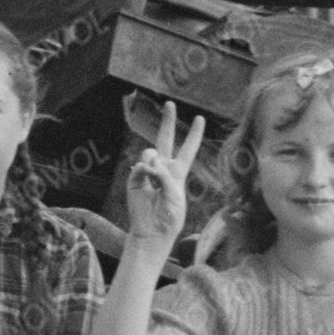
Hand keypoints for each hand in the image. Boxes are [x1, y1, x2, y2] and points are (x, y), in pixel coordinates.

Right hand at [115, 101, 202, 248]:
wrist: (153, 231)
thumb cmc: (170, 216)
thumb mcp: (176, 194)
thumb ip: (165, 175)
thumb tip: (148, 163)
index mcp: (178, 173)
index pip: (188, 149)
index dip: (194, 134)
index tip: (199, 118)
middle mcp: (163, 168)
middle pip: (165, 139)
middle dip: (167, 121)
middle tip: (169, 103)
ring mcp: (148, 172)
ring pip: (151, 152)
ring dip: (155, 163)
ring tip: (156, 181)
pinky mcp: (135, 178)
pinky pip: (140, 165)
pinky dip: (145, 172)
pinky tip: (146, 182)